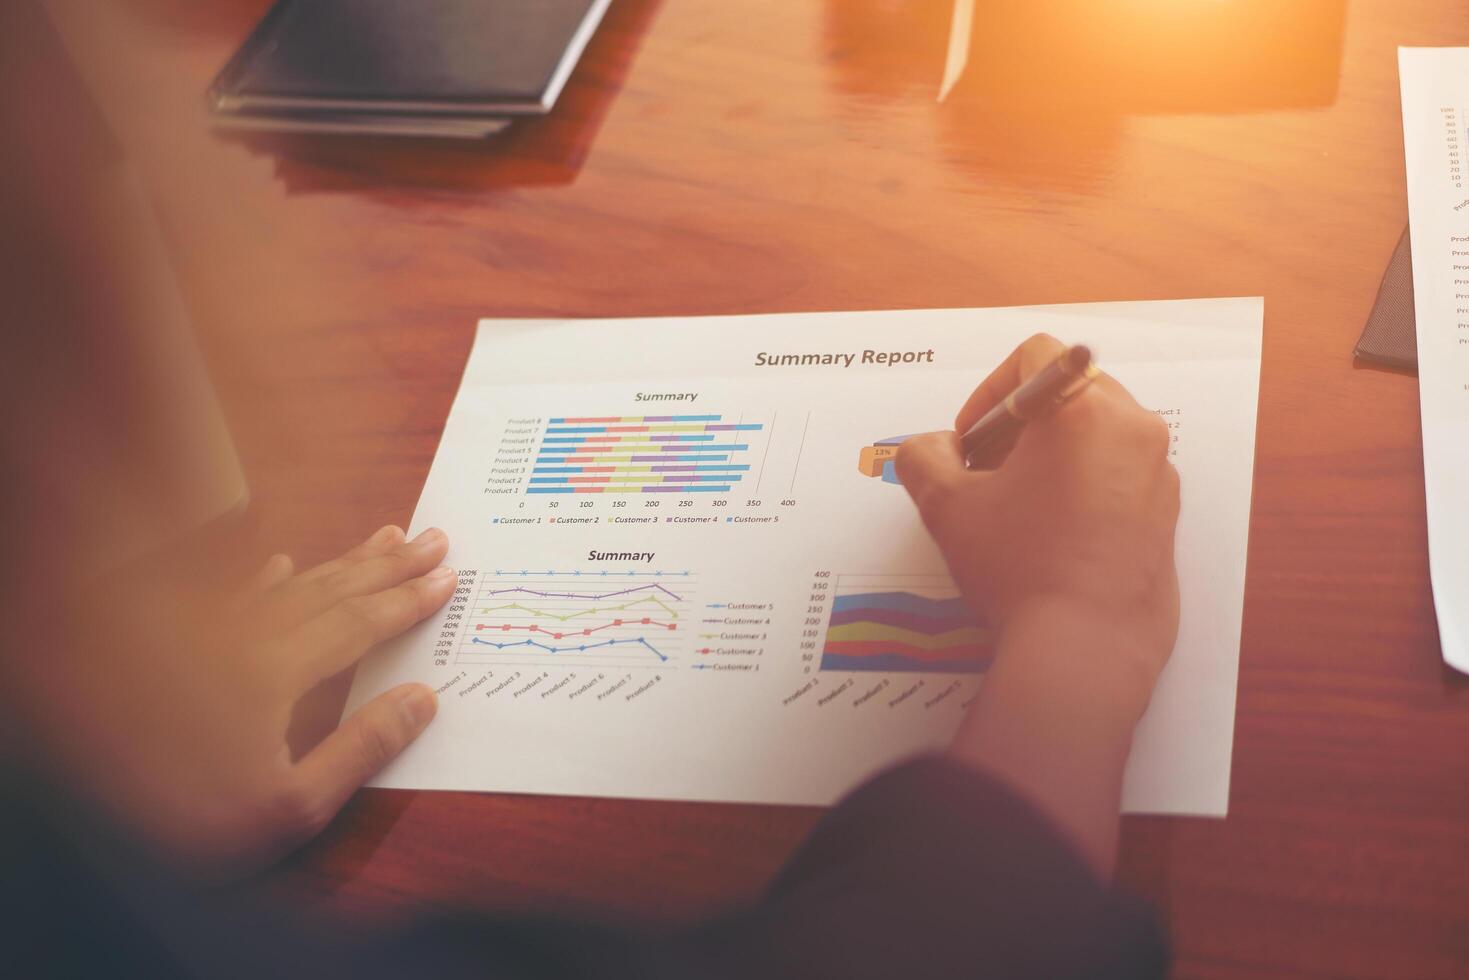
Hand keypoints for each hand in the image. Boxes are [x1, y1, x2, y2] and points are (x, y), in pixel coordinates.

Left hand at [37, 525, 455, 876]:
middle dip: (389, 565)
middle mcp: (251, 637)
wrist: (68, 784)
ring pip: (292, 584)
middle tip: (432, 537)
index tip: (448, 577)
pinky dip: (265, 578)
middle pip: (335, 590)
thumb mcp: (286, 809)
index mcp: (281, 672)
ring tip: (382, 537)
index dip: (409, 601)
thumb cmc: (179, 808)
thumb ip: (359, 751)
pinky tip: (280, 563)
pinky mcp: (174, 640)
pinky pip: (234, 595)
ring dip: (343, 561)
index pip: (362, 625)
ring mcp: (209, 632)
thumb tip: (422, 700)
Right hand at [895, 334, 1180, 701]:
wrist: (1084, 647)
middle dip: (1021, 425)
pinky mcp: (1168, 515)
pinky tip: (1051, 537)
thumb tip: (931, 448)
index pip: (1036, 356)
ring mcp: (1159, 473)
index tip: (970, 441)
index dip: (989, 391)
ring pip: (1099, 435)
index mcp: (1083, 410)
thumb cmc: (1019, 568)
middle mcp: (1133, 429)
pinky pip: (1121, 475)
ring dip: (1053, 456)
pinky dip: (1084, 487)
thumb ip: (924, 458)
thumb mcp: (947, 506)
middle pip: (1071, 393)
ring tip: (1017, 509)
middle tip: (985, 473)